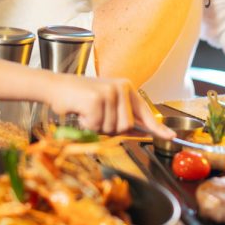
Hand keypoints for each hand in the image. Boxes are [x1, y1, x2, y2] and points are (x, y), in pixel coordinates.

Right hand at [47, 76, 174, 138]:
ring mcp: (109, 92)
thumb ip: (122, 116)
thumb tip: (143, 131)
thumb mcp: (105, 104)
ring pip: (112, 128)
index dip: (157, 127)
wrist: (54, 87)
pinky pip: (97, 126)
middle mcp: (120, 87)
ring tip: (86, 112)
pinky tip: (80, 111)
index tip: (170, 137)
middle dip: (109, 128)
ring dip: (96, 127)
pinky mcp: (96, 99)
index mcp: (125, 87)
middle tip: (94, 117)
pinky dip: (86, 124)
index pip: (144, 111)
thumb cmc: (78, 98)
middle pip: (126, 126)